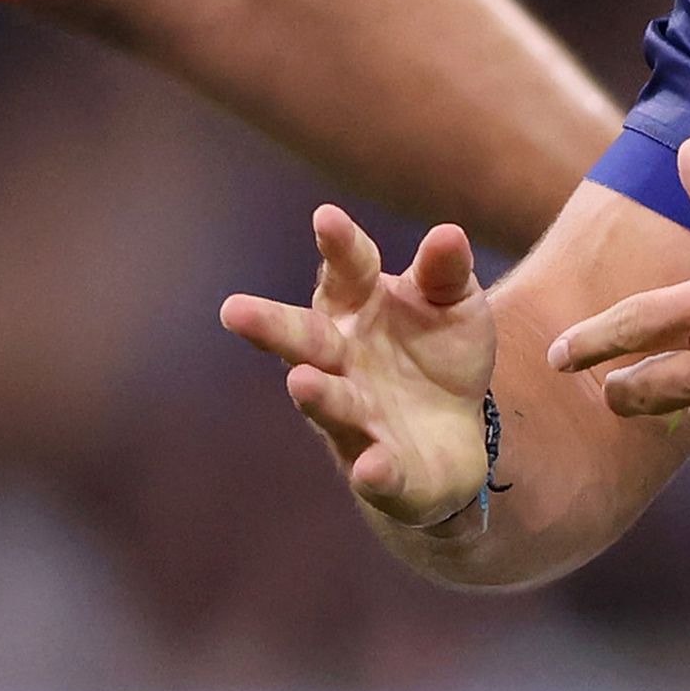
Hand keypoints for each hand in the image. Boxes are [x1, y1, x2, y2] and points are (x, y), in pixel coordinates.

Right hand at [223, 208, 495, 526]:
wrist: (456, 438)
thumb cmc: (439, 354)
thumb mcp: (452, 304)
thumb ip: (446, 272)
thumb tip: (448, 233)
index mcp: (357, 307)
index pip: (346, 271)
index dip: (339, 246)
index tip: (326, 218)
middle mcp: (343, 361)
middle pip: (304, 340)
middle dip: (271, 327)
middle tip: (234, 311)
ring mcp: (358, 418)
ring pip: (331, 405)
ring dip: (317, 396)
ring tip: (301, 382)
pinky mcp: (382, 471)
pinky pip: (376, 472)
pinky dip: (373, 471)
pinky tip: (372, 466)